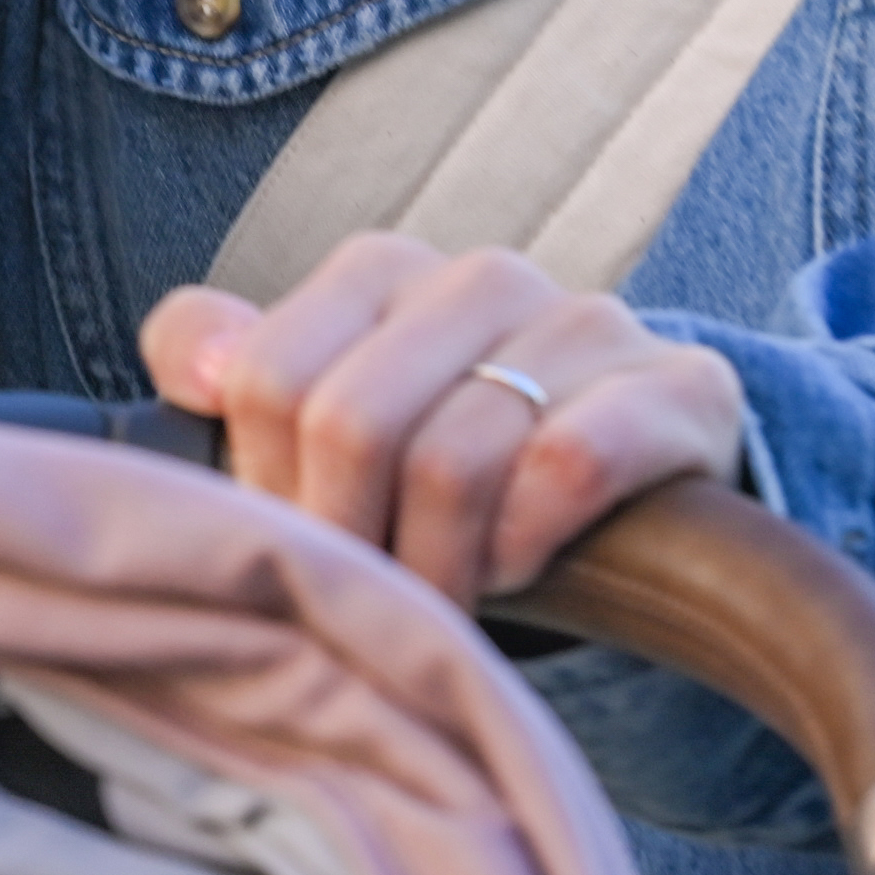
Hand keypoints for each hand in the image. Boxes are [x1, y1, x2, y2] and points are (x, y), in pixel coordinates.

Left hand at [143, 233, 745, 600]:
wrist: (630, 464)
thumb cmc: (445, 445)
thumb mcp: (329, 400)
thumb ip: (224, 362)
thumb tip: (196, 372)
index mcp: (380, 269)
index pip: (267, 378)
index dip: (266, 492)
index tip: (296, 551)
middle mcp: (479, 278)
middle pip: (352, 422)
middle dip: (346, 541)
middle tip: (363, 605)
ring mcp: (585, 323)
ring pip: (455, 457)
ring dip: (432, 565)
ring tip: (437, 601)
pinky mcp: (678, 390)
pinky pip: (569, 468)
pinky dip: (521, 542)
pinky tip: (514, 568)